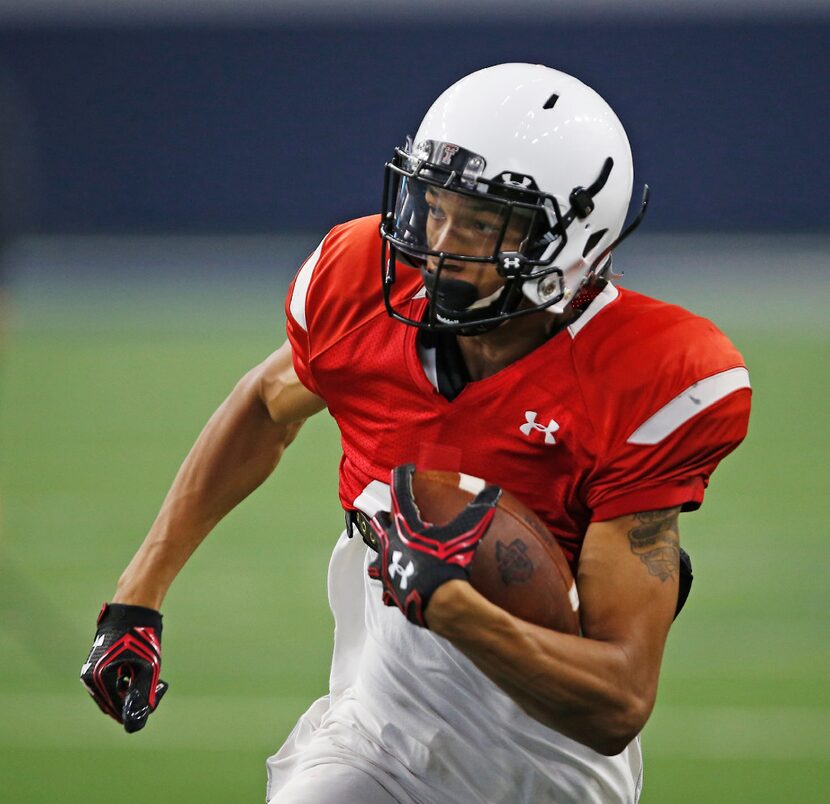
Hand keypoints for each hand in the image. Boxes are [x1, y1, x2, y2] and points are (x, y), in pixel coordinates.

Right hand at [80, 602, 167, 732]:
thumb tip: (138, 721)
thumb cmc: (140, 635)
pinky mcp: (98, 664)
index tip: (154, 701)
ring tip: (153, 680)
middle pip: (113, 703)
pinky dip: (126, 682)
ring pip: (114, 693)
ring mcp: (92, 670)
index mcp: (98, 679)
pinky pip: (112, 683)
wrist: (133, 606)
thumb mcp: (147, 667)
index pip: (117, 709)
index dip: (137, 710)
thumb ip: (142, 695)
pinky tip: (141, 672)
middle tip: (156, 690)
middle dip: (134, 700)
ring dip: (131, 691)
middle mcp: (90, 677)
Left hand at [367, 464, 500, 626]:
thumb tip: (494, 490)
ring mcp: (386, 566)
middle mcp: (389, 542)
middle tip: (394, 512)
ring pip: (376, 551)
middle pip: (380, 520)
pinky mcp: (389, 587)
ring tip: (390, 546)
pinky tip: (396, 582)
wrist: (438, 602)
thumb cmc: (450, 564)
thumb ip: (479, 511)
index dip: (403, 476)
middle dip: (385, 514)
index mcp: (404, 524)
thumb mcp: (467, 534)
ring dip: (382, 546)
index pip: (399, 491)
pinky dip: (390, 579)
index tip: (406, 469)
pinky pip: (385, 581)